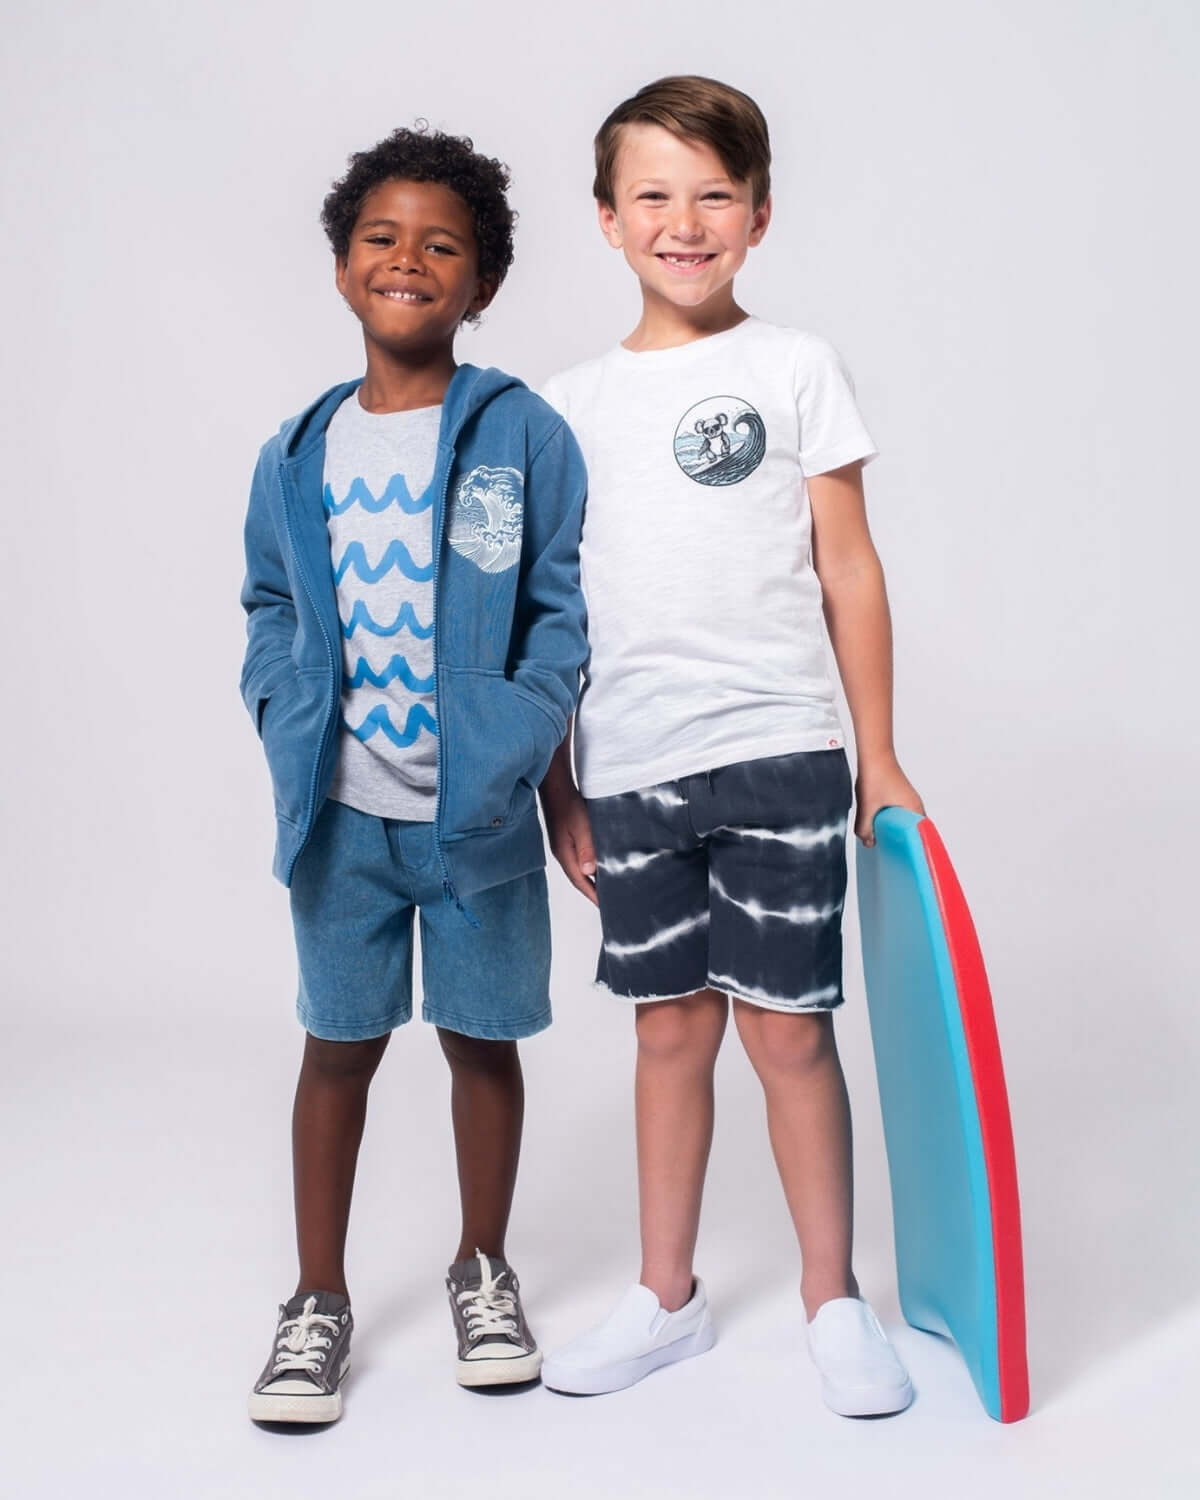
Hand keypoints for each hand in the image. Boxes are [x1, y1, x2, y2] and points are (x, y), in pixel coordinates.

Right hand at [544, 788, 598, 904]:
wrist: (556, 787)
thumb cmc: (568, 805)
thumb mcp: (580, 827)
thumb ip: (586, 849)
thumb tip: (589, 871)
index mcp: (564, 854)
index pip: (579, 881)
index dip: (592, 894)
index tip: (604, 906)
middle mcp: (562, 853)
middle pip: (578, 878)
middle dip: (591, 891)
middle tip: (607, 901)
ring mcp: (562, 846)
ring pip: (578, 868)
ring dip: (590, 879)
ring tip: (605, 887)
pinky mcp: (565, 838)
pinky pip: (578, 858)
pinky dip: (588, 866)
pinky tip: (597, 865)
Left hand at [854, 756, 924, 845]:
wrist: (874, 754)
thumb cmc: (876, 776)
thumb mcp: (868, 807)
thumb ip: (865, 827)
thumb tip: (868, 842)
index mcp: (914, 810)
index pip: (920, 836)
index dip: (912, 847)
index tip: (904, 857)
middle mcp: (915, 805)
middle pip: (910, 830)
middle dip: (899, 840)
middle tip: (888, 851)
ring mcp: (907, 800)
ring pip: (902, 821)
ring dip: (891, 829)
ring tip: (880, 838)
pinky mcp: (899, 796)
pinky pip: (896, 814)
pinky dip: (888, 820)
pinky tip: (875, 823)